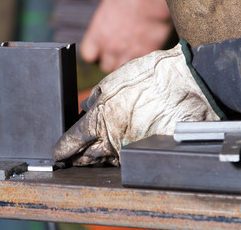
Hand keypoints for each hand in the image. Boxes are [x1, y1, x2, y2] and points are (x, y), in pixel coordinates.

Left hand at [53, 43, 219, 165]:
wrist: (182, 85)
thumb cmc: (148, 78)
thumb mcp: (113, 81)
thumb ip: (95, 98)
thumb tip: (85, 107)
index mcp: (98, 119)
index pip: (73, 140)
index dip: (63, 148)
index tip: (58, 153)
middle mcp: (110, 138)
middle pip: (86, 156)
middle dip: (75, 159)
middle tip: (69, 162)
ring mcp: (128, 148)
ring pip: (105, 161)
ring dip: (94, 162)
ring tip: (86, 162)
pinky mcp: (144, 151)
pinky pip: (124, 159)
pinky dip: (114, 159)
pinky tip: (110, 158)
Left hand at [81, 0, 171, 72]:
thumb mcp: (108, 4)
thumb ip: (104, 22)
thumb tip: (107, 20)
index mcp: (98, 33)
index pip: (88, 55)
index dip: (95, 53)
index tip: (99, 51)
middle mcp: (111, 46)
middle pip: (106, 66)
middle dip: (112, 61)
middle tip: (118, 51)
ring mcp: (129, 52)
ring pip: (123, 70)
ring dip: (127, 64)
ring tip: (132, 52)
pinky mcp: (146, 53)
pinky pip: (140, 65)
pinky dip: (142, 60)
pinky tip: (145, 49)